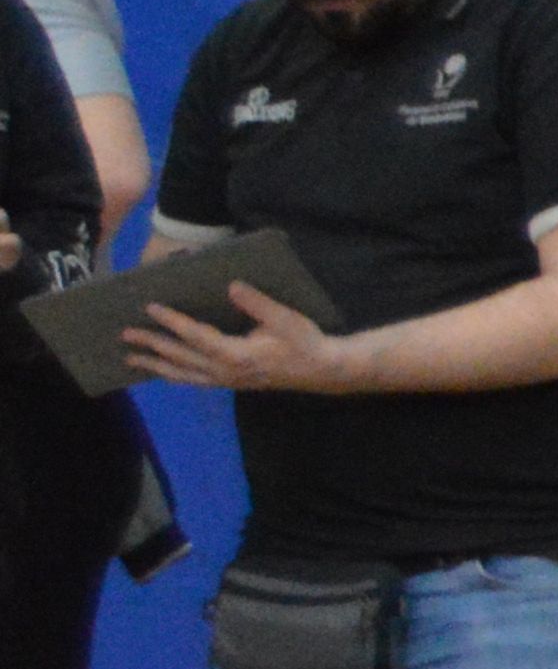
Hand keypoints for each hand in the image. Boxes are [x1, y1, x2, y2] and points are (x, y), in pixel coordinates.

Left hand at [126, 279, 347, 394]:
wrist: (322, 370)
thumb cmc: (305, 342)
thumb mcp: (285, 318)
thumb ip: (257, 303)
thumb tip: (232, 286)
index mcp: (236, 354)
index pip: (196, 336)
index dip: (172, 321)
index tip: (150, 308)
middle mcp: (225, 371)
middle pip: (180, 357)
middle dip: (152, 344)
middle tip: (125, 334)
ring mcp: (226, 380)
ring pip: (182, 374)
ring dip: (156, 365)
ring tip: (131, 358)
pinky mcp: (230, 382)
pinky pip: (194, 380)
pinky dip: (174, 374)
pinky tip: (161, 370)